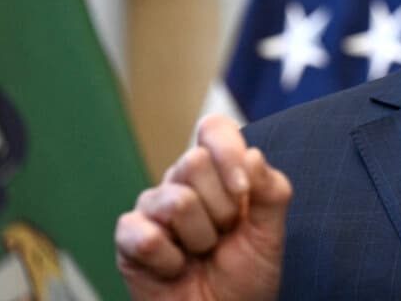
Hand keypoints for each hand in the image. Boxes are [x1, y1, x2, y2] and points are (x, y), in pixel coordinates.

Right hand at [115, 115, 291, 300]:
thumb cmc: (247, 272)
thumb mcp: (271, 231)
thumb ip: (271, 190)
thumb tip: (252, 154)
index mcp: (217, 170)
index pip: (213, 128)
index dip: (228, 152)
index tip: (244, 191)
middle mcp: (181, 181)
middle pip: (193, 162)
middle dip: (222, 209)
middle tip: (224, 235)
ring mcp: (152, 208)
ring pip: (176, 202)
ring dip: (200, 239)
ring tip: (202, 254)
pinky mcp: (129, 238)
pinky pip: (145, 236)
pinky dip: (170, 261)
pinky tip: (176, 269)